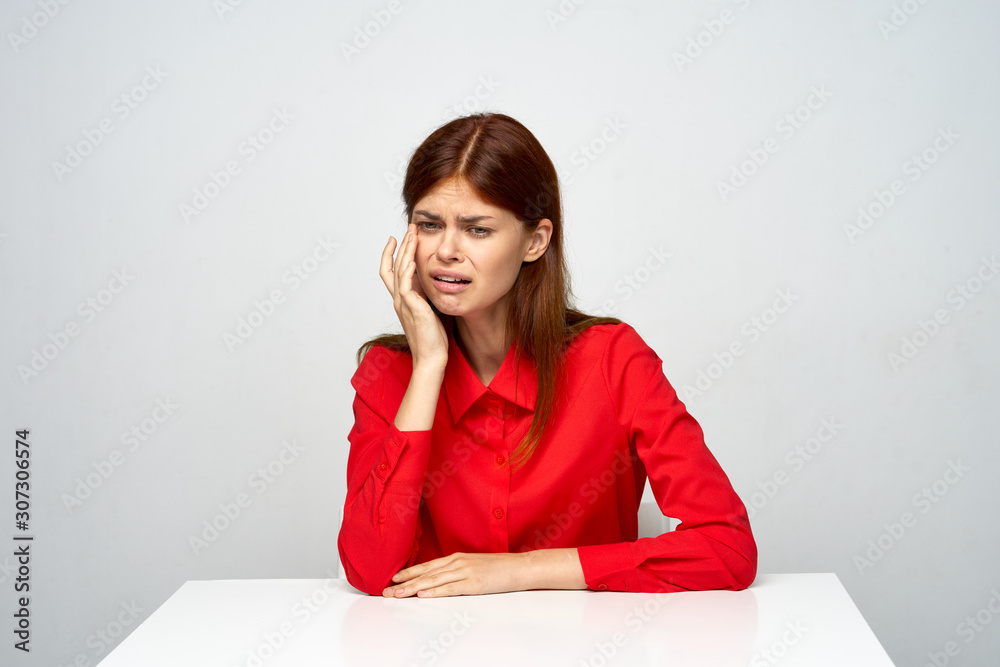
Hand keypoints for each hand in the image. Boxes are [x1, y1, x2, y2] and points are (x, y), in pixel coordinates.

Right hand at [380, 222, 447, 368]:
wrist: (431, 357)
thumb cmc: (433, 338)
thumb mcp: (430, 310)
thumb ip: (427, 296)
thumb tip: (433, 282)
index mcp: (403, 300)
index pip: (391, 271)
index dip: (392, 254)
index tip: (399, 238)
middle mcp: (399, 299)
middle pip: (393, 265)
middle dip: (401, 244)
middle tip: (409, 227)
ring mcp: (403, 303)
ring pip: (399, 270)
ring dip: (405, 251)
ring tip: (412, 235)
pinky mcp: (412, 308)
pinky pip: (406, 285)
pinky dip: (407, 271)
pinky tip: (412, 259)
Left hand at [382, 552, 528, 597]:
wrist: (519, 567)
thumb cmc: (498, 568)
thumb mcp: (474, 565)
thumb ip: (457, 570)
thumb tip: (440, 578)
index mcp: (457, 558)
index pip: (427, 566)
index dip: (409, 573)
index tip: (394, 579)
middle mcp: (458, 563)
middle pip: (426, 574)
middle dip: (404, 583)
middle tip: (387, 591)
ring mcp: (465, 573)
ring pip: (433, 581)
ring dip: (413, 588)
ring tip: (398, 594)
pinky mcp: (474, 584)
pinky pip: (450, 589)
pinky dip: (435, 592)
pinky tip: (423, 594)